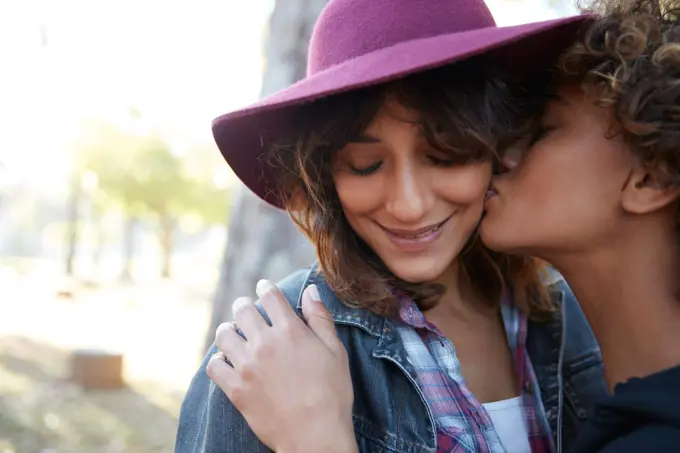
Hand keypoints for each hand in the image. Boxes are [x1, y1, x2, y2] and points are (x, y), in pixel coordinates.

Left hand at [206, 281, 357, 452]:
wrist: (315, 435)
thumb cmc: (332, 394)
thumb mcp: (335, 351)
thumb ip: (320, 318)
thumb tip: (310, 290)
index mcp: (290, 330)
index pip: (269, 295)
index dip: (265, 287)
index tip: (264, 288)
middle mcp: (265, 343)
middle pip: (242, 309)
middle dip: (245, 306)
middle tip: (248, 311)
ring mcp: (247, 366)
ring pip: (224, 334)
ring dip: (229, 330)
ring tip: (234, 334)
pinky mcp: (236, 389)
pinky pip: (214, 365)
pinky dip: (218, 360)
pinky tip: (227, 362)